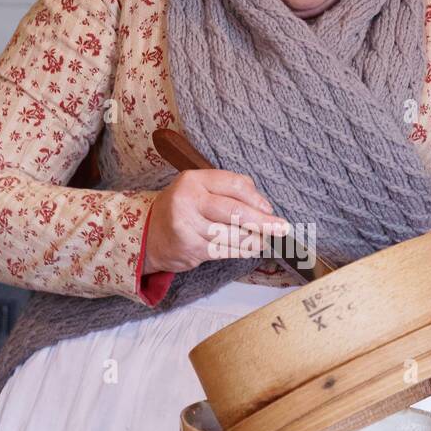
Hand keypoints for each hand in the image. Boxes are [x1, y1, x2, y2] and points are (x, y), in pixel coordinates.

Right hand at [142, 169, 289, 274]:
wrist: (148, 235)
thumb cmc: (181, 209)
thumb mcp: (198, 188)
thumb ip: (227, 189)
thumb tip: (263, 204)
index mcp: (193, 180)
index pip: (234, 184)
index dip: (256, 198)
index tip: (269, 208)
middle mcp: (188, 201)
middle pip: (235, 211)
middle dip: (262, 221)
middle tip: (281, 228)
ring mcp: (188, 226)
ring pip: (232, 234)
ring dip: (254, 239)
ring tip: (265, 240)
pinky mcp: (190, 248)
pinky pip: (224, 250)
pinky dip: (242, 250)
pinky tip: (251, 249)